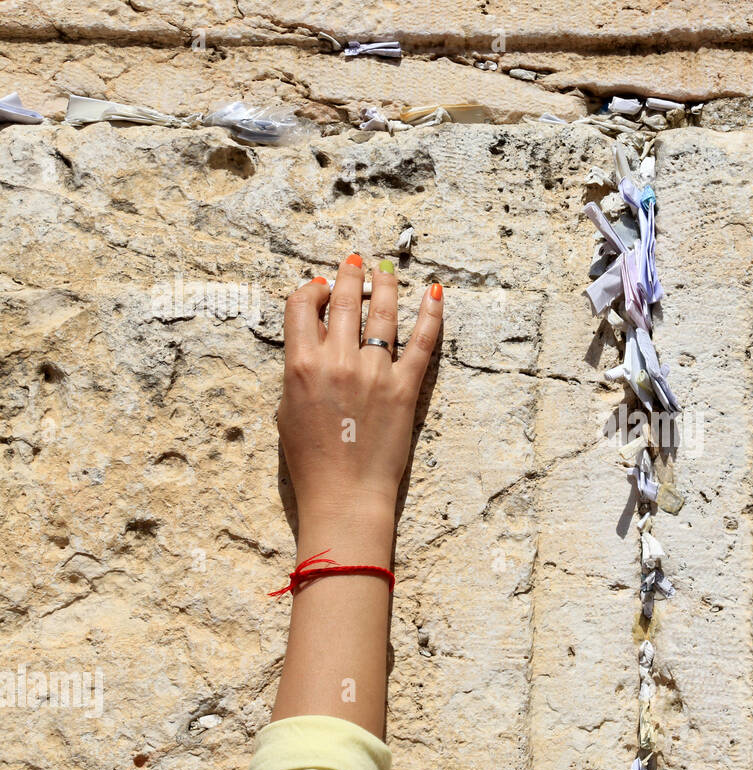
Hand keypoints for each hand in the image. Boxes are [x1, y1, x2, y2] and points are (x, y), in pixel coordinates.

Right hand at [277, 255, 442, 522]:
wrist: (345, 493)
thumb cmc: (311, 460)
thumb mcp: (287, 409)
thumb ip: (298, 371)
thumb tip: (311, 342)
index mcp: (301, 364)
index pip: (302, 307)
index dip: (310, 289)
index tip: (319, 286)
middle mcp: (338, 361)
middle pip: (344, 301)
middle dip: (349, 275)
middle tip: (355, 262)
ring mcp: (375, 372)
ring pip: (382, 313)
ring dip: (384, 286)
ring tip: (386, 270)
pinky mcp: (405, 387)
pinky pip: (423, 342)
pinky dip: (431, 315)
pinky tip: (434, 293)